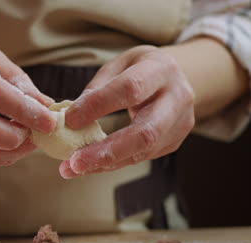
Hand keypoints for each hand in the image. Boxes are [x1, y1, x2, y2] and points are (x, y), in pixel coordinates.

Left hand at [61, 46, 194, 177]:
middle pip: (145, 132)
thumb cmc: (141, 68)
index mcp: (161, 69)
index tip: (70, 119)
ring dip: (104, 163)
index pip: (130, 89)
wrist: (176, 77)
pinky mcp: (173, 142)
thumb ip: (98, 88)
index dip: (99, 105)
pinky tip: (89, 165)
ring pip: (142, 150)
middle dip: (106, 151)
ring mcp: (179, 124)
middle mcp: (177, 98)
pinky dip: (111, 163)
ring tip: (73, 168)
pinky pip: (139, 157)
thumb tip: (72, 117)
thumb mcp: (119, 65)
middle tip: (74, 161)